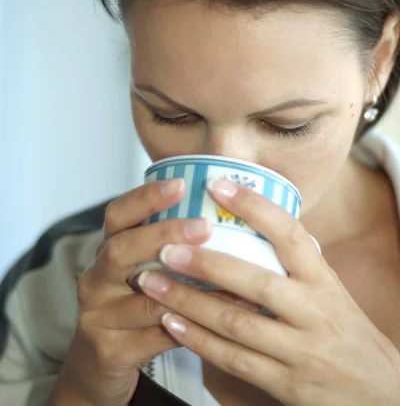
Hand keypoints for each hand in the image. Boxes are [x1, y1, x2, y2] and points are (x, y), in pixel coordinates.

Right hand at [51, 179, 212, 405]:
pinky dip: (194, 326)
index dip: (146, 197)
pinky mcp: (110, 351)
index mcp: (106, 252)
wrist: (98, 369)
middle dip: (164, 234)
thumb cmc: (132, 309)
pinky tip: (222, 320)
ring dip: (193, 289)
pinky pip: (158, 336)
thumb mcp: (140, 273)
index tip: (181, 184)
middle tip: (205, 226)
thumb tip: (226, 214)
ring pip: (147, 299)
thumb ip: (168, 248)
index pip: (117, 215)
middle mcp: (96, 279)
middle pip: (121, 249)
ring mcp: (98, 317)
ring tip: (233, 277)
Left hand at [138, 179, 399, 405]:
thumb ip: (297, 262)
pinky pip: (234, 360)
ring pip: (236, 322)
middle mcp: (312, 312)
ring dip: (188, 302)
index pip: (291, 235)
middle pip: (255, 282)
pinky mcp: (285, 384)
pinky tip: (170, 323)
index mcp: (323, 280)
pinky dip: (198, 340)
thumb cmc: (345, 331)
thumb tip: (260, 220)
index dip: (255, 207)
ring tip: (153, 282)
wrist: (378, 392)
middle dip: (206, 263)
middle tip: (166, 246)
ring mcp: (299, 351)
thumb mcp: (330, 289)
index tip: (219, 185)